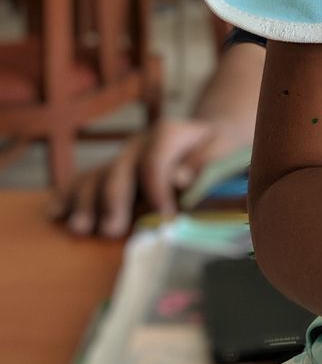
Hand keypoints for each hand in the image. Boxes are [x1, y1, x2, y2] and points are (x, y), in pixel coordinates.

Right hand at [49, 117, 246, 238]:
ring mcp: (121, 157)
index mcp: (169, 134)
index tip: (165, 217)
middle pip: (120, 170)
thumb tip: (181, 179)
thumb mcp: (223, 150)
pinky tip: (55, 213)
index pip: (155, 160)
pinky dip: (68, 195)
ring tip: (81, 228)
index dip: (158, 189)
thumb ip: (206, 163)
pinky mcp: (110, 171)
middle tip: (112, 229)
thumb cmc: (217, 150)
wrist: (207, 139)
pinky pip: (83, 180)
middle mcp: (140, 143)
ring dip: (87, 203)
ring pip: (97, 176)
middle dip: (115, 201)